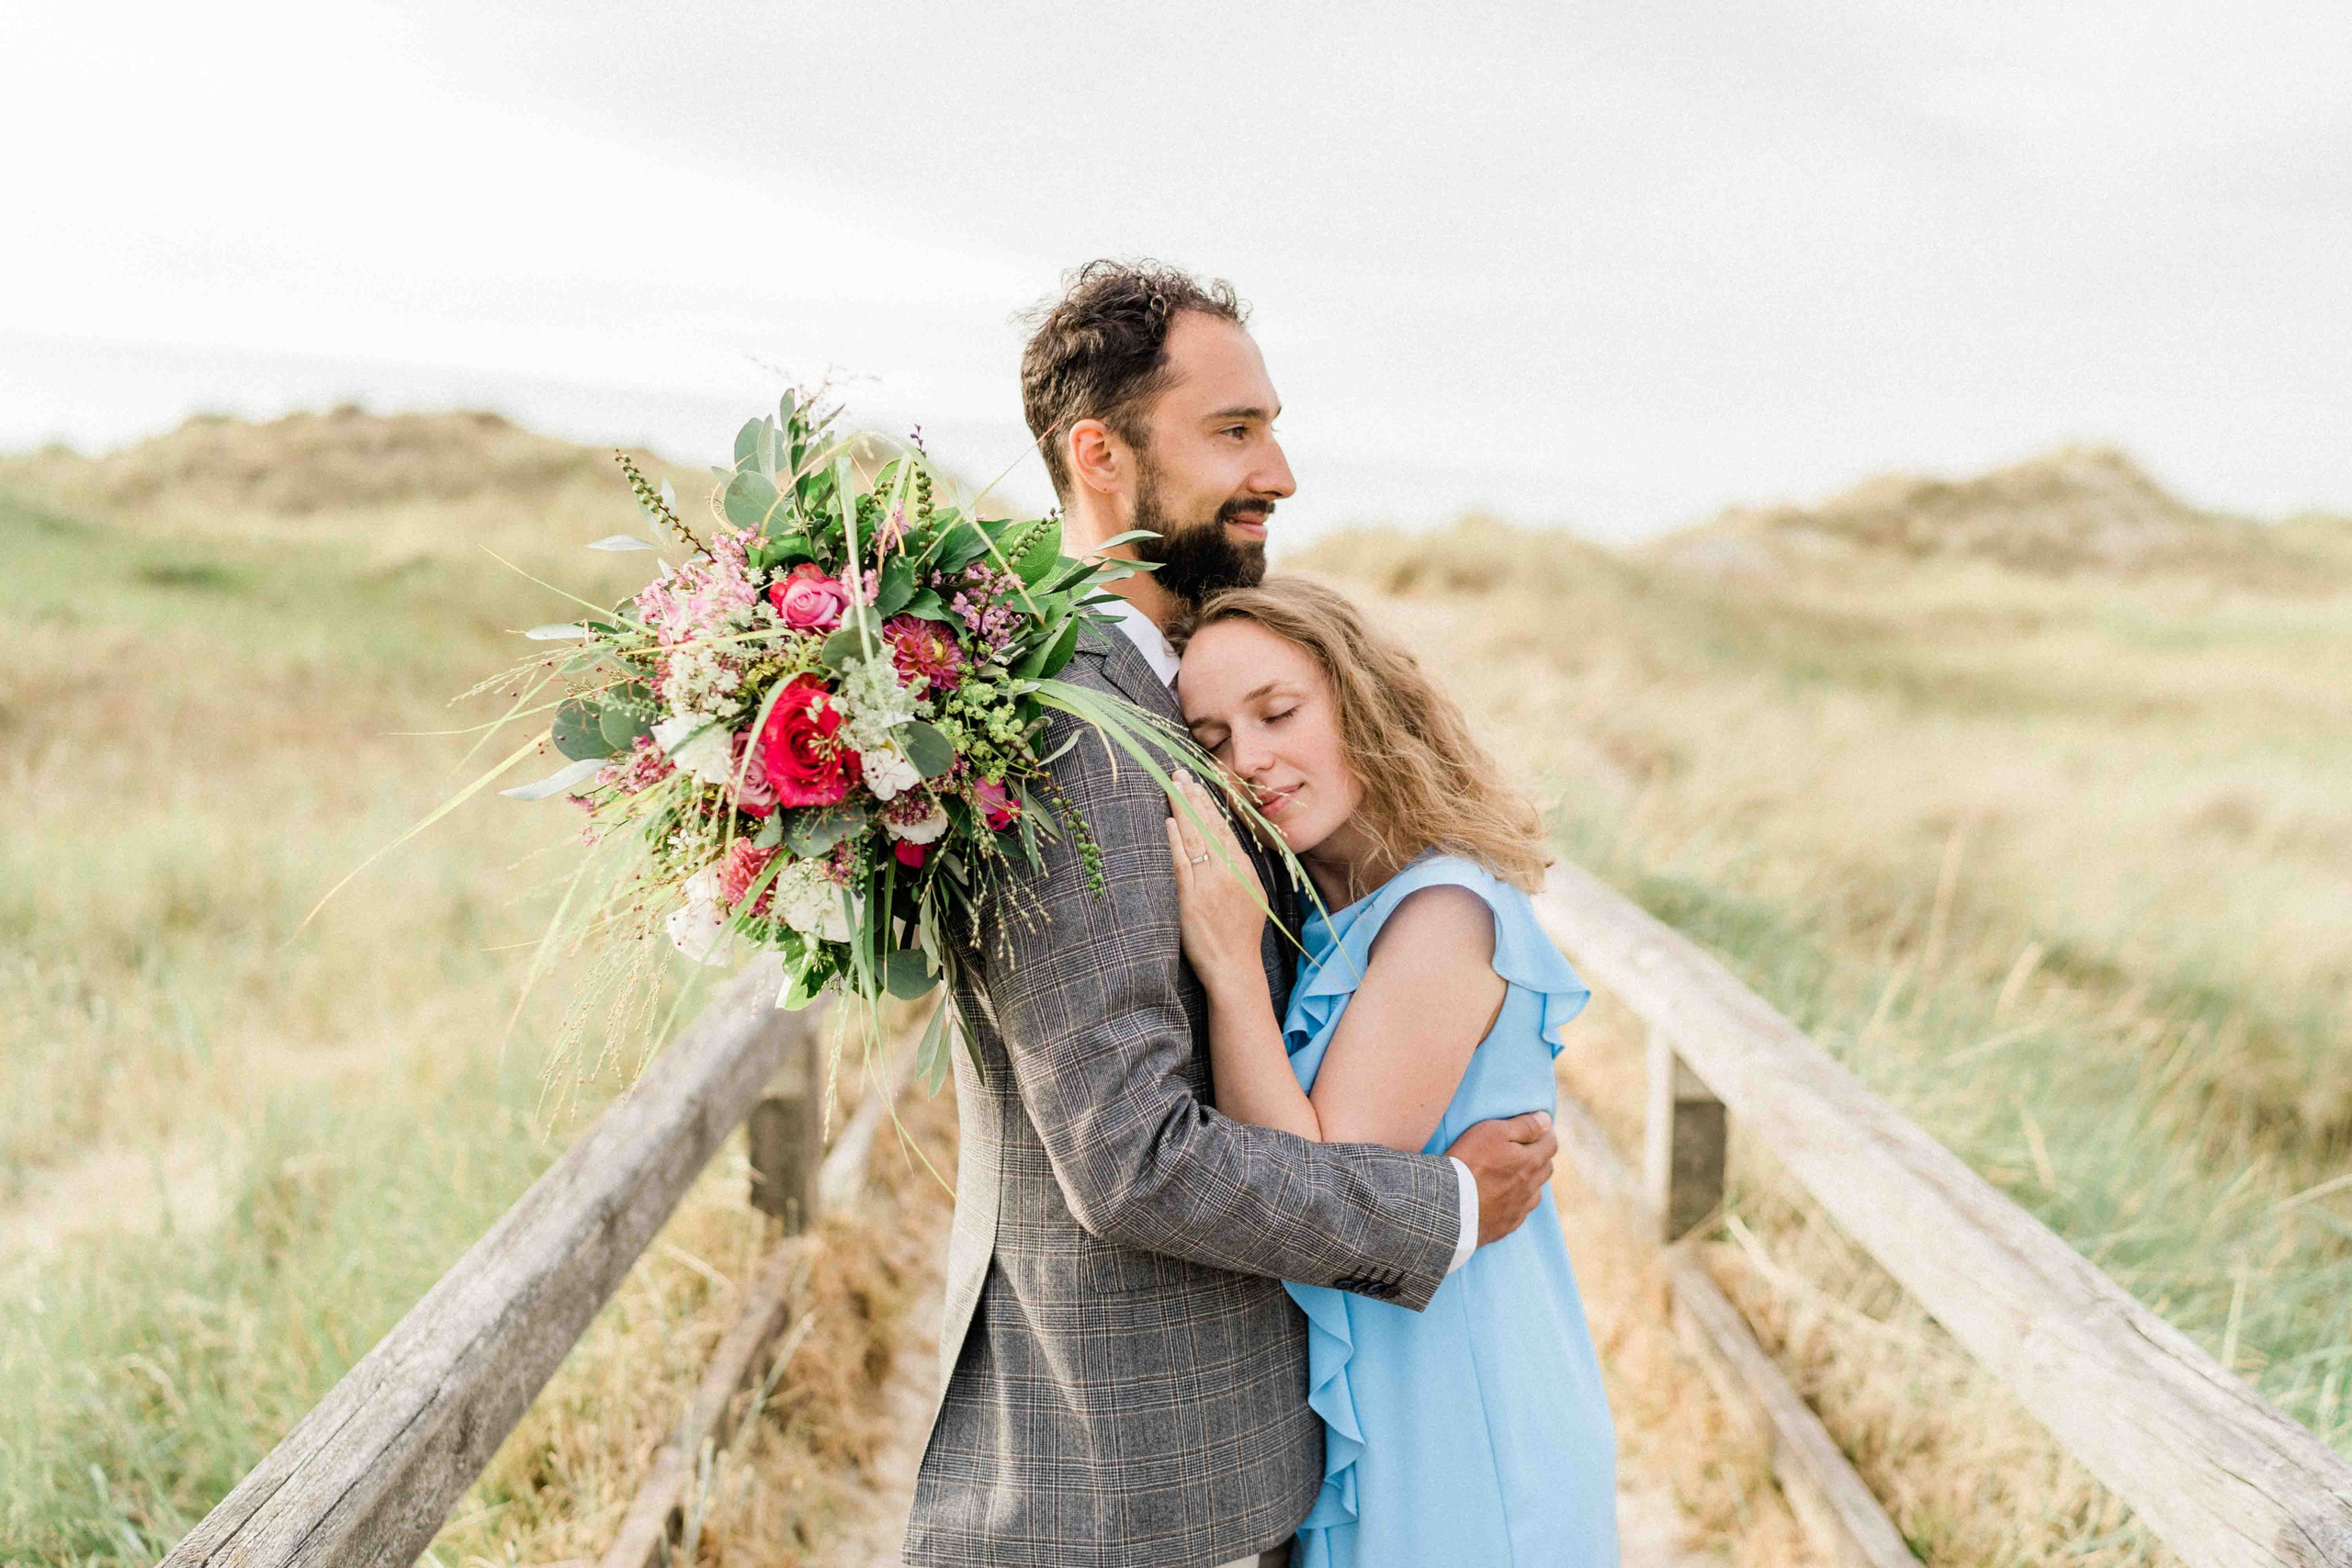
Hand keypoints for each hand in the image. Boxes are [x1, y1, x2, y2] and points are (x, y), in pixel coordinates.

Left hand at [1164, 772, 1268, 994]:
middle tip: (1178, 773)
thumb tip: (1224, 843)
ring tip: (1172, 787)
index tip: (1196, 783)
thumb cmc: (1241, 935)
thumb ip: (1239, 869)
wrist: (1234, 969)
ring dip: (1182, 811)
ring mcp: (1210, 886)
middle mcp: (1229, 874)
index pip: (1223, 828)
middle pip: (1208, 827)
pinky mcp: (1191, 901)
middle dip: (1192, 797)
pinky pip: (1183, 865)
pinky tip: (1170, 823)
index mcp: (1244, 871)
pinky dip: (1176, 841)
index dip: (1208, 804)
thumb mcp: (1252, 896)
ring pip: (1195, 840)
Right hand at [1446, 1111, 1557, 1245]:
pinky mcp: (1506, 1226)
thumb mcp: (1492, 1132)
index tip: (1535, 1130)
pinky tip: (1499, 1199)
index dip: (1545, 1134)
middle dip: (1539, 1156)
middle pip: (1546, 1168)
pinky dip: (1514, 1203)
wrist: (1448, 1207)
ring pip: (1535, 1192)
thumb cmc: (1468, 1162)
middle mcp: (1531, 1187)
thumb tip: (1546, 1120)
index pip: (1551, 1144)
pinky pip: (1519, 1212)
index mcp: (1531, 1162)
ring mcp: (1519, 1209)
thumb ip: (1523, 1126)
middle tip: (1521, 1150)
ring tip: (1509, 1176)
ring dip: (1528, 1182)